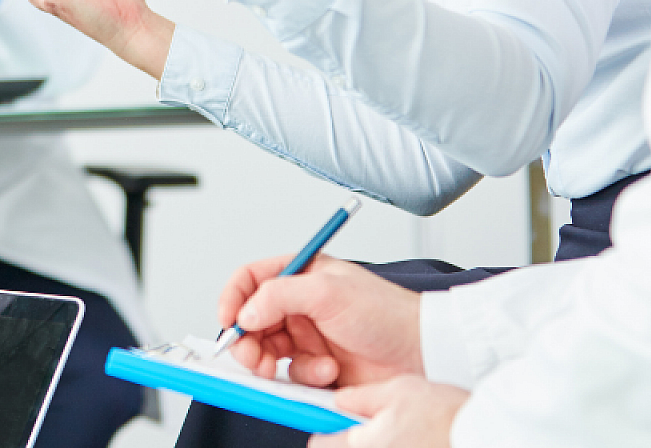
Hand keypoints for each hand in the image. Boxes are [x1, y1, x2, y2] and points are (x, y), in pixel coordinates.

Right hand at [221, 254, 421, 388]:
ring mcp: (309, 336)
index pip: (251, 279)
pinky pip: (292, 373)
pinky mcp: (318, 364)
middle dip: (248, 339)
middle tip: (252, 355)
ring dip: (272, 361)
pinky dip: (304, 375)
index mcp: (302, 275)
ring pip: (267, 350)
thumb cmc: (388, 314)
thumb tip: (246, 311)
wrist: (421, 353)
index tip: (229, 321)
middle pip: (252, 319)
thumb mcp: (328, 291)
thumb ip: (279, 295)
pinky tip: (327, 371)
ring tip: (283, 368)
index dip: (233, 298)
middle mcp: (301, 304)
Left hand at [310, 377, 466, 447]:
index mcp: (362, 445)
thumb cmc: (447, 416)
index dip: (325, 430)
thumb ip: (360, 397)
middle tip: (377, 427)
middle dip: (354, 441)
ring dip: (380, 444)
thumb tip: (339, 400)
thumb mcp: (397, 390)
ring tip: (403, 433)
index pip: (318, 445)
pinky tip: (417, 441)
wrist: (487, 434)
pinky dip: (400, 446)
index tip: (334, 423)